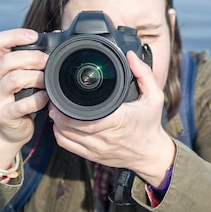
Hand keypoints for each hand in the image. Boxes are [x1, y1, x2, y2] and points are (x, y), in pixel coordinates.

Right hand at [0, 29, 49, 167]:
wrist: (9, 130)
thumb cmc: (21, 99)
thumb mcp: (24, 77)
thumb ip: (33, 60)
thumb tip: (57, 36)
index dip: (15, 35)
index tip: (34, 37)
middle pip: (8, 60)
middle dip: (32, 58)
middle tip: (48, 61)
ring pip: (14, 79)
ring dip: (36, 77)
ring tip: (48, 80)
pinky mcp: (3, 114)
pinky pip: (21, 105)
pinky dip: (37, 100)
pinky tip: (46, 98)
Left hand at [49, 51, 175, 186]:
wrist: (151, 154)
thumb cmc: (150, 125)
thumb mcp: (155, 96)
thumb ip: (144, 74)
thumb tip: (130, 56)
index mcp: (119, 121)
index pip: (85, 117)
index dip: (67, 107)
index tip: (62, 95)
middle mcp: (106, 137)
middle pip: (70, 126)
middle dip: (58, 112)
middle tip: (55, 99)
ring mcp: (98, 148)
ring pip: (65, 136)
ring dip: (57, 122)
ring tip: (57, 110)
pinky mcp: (93, 156)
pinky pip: (68, 146)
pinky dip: (60, 134)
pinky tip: (62, 125)